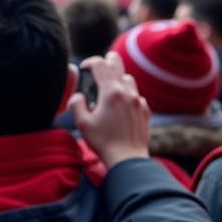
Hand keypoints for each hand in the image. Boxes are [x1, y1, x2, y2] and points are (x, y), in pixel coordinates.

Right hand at [69, 52, 150, 168]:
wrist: (128, 159)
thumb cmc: (103, 142)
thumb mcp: (82, 123)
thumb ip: (76, 104)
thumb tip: (79, 96)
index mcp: (110, 92)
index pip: (100, 64)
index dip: (89, 62)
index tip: (84, 68)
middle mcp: (126, 92)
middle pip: (117, 64)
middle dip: (106, 62)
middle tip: (98, 70)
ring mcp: (138, 101)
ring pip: (128, 79)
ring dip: (117, 80)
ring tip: (108, 92)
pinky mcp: (145, 110)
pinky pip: (136, 95)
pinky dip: (127, 96)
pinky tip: (120, 108)